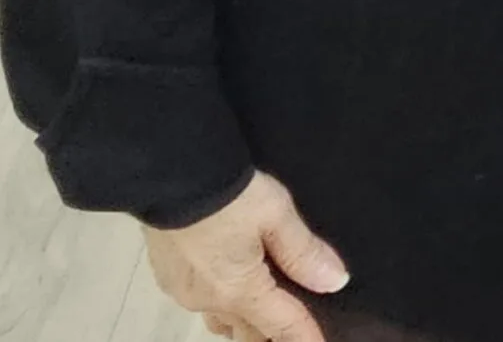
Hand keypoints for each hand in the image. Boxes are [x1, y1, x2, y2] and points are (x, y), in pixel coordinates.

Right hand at [143, 171, 348, 341]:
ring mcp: (184, 292)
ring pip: (221, 321)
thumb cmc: (228, 196)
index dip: (304, 337)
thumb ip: (304, 252)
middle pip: (247, 333)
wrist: (171, 177)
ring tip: (265, 314)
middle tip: (291, 331)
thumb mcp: (276, 216)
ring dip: (244, 322)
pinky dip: (222, 302)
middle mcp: (209, 301)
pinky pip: (202, 303)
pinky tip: (231, 285)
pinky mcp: (168, 277)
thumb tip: (335, 281)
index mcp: (239, 291)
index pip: (281, 325)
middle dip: (270, 337)